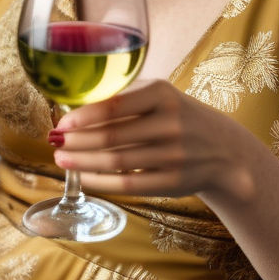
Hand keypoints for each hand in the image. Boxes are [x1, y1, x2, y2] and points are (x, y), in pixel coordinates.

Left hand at [50, 79, 252, 200]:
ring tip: (62, 160)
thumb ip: (127, 99)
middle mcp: (169, 123)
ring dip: (84, 162)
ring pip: (117, 161)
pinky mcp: (172, 182)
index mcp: (163, 95)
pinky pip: (129, 184)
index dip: (83, 116)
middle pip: (112, 136)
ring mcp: (172, 155)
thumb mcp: (161, 97)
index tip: (61, 123)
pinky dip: (101, 182)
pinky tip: (84, 178)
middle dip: (77, 141)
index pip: (114, 106)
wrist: (225, 149)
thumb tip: (78, 110)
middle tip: (54, 142)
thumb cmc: (180, 117)